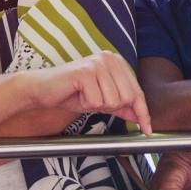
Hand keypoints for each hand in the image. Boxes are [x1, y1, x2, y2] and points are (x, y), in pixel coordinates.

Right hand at [14, 53, 154, 134]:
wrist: (43, 90)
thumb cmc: (72, 93)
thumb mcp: (102, 101)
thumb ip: (122, 107)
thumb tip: (141, 118)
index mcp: (117, 62)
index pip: (137, 92)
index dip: (142, 114)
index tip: (147, 131)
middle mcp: (110, 58)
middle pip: (127, 98)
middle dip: (109, 107)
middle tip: (91, 99)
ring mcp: (98, 63)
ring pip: (112, 101)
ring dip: (96, 105)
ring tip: (84, 95)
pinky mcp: (86, 72)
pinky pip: (96, 101)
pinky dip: (86, 103)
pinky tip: (77, 94)